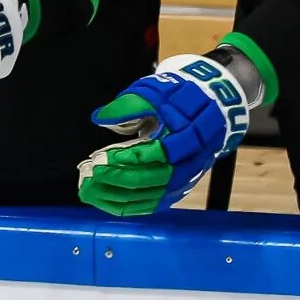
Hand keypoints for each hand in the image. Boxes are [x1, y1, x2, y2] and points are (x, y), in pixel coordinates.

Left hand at [76, 53, 257, 217]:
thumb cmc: (179, 99)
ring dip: (116, 197)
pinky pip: (151, 206)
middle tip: (89, 174)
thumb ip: (127, 105)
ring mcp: (184, 181)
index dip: (125, 158)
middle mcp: (187, 164)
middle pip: (148, 180)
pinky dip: (127, 207)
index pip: (153, 154)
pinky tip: (106, 202)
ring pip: (148, 197)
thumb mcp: (155, 92)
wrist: (211, 110)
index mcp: (185, 137)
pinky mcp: (178, 190)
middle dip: (115, 179)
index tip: (100, 157)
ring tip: (89, 190)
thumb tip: (100, 117)